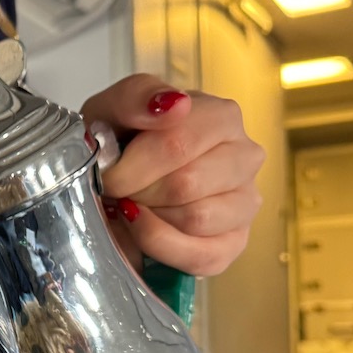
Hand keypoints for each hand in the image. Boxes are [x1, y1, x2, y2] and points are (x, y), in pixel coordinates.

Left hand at [82, 75, 264, 276]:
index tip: (107, 175)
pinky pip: (201, 256)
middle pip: (186, 185)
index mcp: (220, 116)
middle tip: (119, 190)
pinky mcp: (234, 244)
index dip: (131, 167)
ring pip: (196, 219)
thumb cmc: (117, 143)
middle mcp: (244, 156)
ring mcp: (245, 202)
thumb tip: (173, 105)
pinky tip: (143, 232)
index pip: (177, 144)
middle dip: (138, 193)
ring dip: (150, 220)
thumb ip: (136, 97)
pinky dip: (161, 248)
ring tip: (134, 206)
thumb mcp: (110, 111)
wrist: (112, 182)